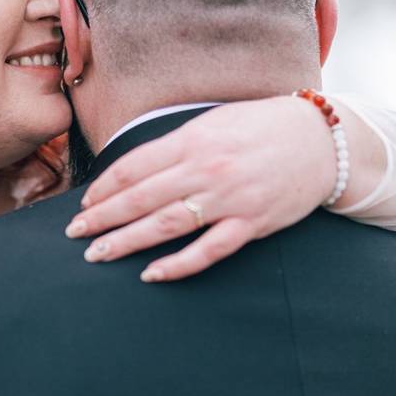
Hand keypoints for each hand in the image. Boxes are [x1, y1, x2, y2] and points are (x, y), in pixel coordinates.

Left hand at [65, 97, 337, 281]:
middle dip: (102, 218)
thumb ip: (173, 145)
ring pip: (165, 225)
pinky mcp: (251, 223)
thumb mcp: (211, 122)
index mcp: (192, 140)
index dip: (104, 188)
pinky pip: (208, 250)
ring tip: (97, 253)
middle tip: (75, 233)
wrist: (321, 141)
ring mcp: (229, 199)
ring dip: (126, 241)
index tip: (85, 204)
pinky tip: (151, 274)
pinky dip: (178, 264)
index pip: (134, 167)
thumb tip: (131, 168)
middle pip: (141, 198)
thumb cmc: (259, 127)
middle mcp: (206, 169)